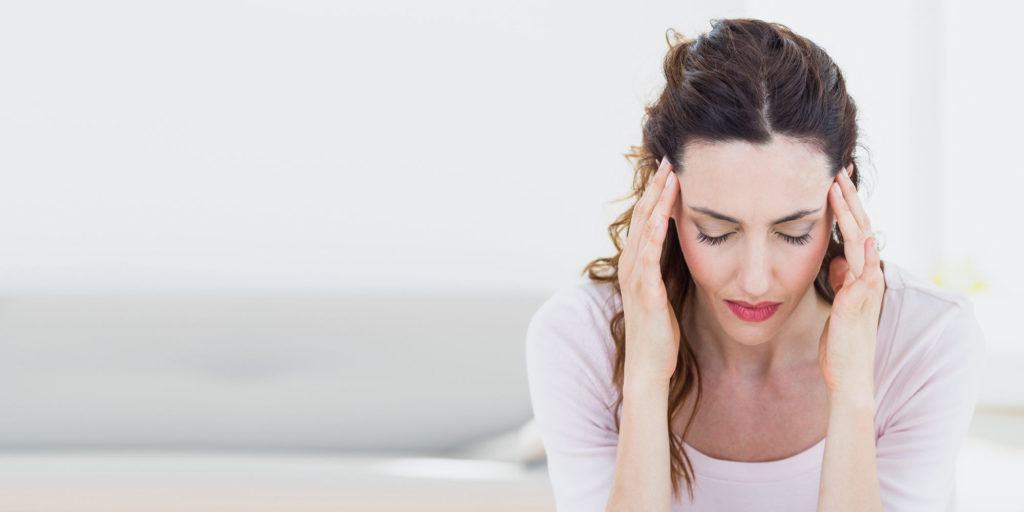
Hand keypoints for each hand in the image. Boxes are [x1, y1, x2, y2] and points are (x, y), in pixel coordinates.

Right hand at [618, 156, 680, 383]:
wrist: (648, 368)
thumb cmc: (659, 333)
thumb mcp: (664, 293)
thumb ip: (667, 269)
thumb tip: (683, 249)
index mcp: (637, 264)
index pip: (647, 220)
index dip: (658, 193)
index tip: (672, 168)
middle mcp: (631, 266)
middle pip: (643, 217)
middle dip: (657, 187)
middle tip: (670, 158)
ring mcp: (636, 278)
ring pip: (645, 231)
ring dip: (657, 202)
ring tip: (669, 176)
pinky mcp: (645, 293)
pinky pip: (649, 257)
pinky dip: (655, 234)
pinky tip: (663, 216)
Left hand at [818, 165, 885, 401]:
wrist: (847, 374)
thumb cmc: (840, 341)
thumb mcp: (836, 303)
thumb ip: (839, 280)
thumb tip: (837, 260)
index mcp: (859, 275)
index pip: (854, 232)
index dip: (845, 206)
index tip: (835, 180)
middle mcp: (866, 277)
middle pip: (861, 227)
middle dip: (849, 198)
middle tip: (839, 169)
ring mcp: (864, 288)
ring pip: (862, 240)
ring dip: (850, 212)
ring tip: (839, 186)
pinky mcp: (856, 301)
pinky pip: (861, 270)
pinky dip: (858, 250)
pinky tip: (853, 231)